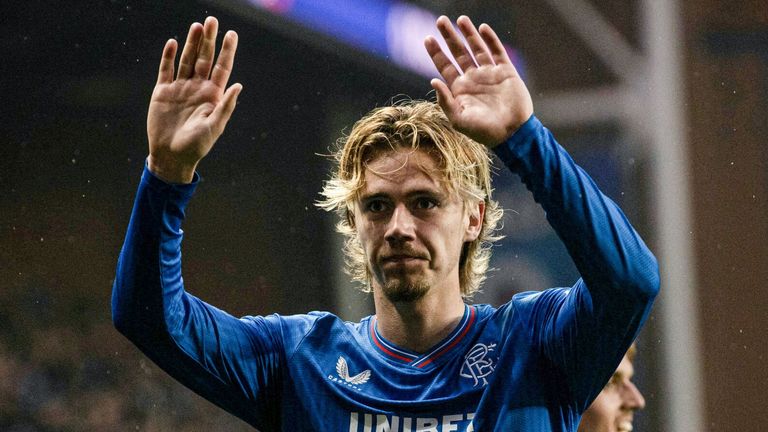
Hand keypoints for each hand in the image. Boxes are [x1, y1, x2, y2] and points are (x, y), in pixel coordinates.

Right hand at [147, 16, 241, 182]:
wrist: (171, 156)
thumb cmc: (197, 146)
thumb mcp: (214, 127)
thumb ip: (226, 106)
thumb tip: (239, 85)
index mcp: (213, 96)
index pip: (222, 68)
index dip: (227, 51)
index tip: (231, 34)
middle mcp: (198, 88)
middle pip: (205, 59)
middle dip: (209, 40)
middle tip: (212, 20)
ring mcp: (180, 88)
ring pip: (187, 60)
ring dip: (191, 43)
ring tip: (197, 26)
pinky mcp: (163, 92)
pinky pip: (166, 70)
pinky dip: (168, 56)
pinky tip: (172, 42)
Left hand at [425, 16, 532, 146]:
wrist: (512, 133)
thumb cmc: (483, 132)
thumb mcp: (459, 119)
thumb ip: (445, 101)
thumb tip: (433, 81)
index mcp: (460, 89)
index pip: (444, 66)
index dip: (436, 52)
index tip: (427, 38)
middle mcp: (473, 78)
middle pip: (458, 52)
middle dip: (449, 37)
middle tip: (441, 21)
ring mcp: (489, 74)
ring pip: (477, 48)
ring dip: (469, 34)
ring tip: (460, 19)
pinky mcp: (506, 72)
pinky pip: (497, 52)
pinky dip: (490, 39)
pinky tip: (482, 28)